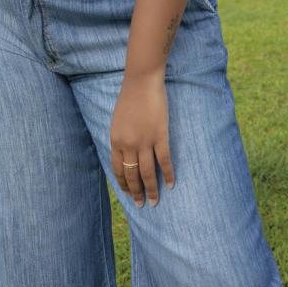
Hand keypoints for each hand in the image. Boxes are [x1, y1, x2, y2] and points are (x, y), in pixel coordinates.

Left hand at [110, 72, 174, 207]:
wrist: (142, 81)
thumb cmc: (130, 97)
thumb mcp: (118, 120)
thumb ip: (121, 137)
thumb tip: (126, 153)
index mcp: (116, 140)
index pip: (118, 169)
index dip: (123, 183)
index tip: (128, 193)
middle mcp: (128, 144)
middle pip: (133, 175)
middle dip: (137, 192)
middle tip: (141, 205)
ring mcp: (145, 141)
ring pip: (148, 172)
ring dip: (152, 189)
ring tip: (155, 201)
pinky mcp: (160, 135)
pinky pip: (164, 160)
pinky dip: (169, 174)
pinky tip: (172, 184)